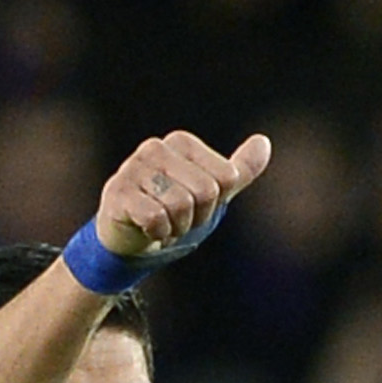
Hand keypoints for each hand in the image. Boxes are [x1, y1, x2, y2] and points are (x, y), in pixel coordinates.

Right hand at [90, 129, 271, 265]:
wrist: (126, 240)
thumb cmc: (171, 213)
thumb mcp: (212, 192)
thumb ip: (240, 170)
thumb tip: (263, 142)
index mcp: (181, 142)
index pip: (226, 178)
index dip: (214, 205)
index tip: (193, 208)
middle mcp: (155, 148)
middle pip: (205, 192)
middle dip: (195, 218)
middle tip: (176, 221)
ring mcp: (132, 168)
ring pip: (180, 205)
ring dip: (175, 228)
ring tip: (161, 225)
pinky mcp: (117, 193)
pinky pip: (155, 217)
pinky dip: (156, 233)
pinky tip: (145, 230)